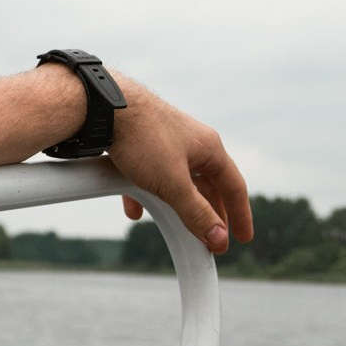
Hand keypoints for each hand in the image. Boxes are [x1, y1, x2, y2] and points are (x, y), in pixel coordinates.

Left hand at [104, 76, 253, 254]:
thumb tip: (219, 239)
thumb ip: (196, 212)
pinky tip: (136, 212)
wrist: (102, 107)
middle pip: (209, 184)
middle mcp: (192, 142)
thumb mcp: (172, 183)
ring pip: (180, 180)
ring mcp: (167, 141)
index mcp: (209, 148)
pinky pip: (151, 174)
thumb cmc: (142, 138)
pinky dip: (147, 195)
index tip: (243, 237)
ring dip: (180, 205)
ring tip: (181, 226)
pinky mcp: (143, 142)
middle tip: (215, 237)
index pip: (234, 185)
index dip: (240, 214)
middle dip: (211, 213)